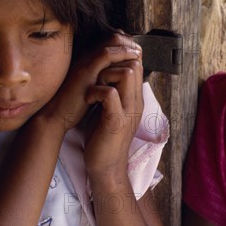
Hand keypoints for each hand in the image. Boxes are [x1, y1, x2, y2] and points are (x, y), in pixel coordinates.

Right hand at [40, 32, 141, 132]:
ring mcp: (85, 63)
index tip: (136, 51)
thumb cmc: (73, 106)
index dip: (124, 44)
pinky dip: (122, 53)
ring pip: (110, 43)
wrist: (56, 116)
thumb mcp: (90, 88)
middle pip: (111, 38)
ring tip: (139, 52)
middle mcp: (86, 58)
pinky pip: (106, 55)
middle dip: (128, 42)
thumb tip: (117, 80)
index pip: (108, 42)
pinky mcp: (86, 71)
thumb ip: (100, 80)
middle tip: (139, 49)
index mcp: (87, 61)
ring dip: (128, 45)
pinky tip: (132, 57)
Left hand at [83, 34, 143, 178]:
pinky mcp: (116, 121)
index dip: (118, 58)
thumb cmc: (103, 138)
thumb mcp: (112, 110)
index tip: (101, 68)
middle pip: (134, 63)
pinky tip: (89, 99)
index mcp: (134, 98)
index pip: (136, 63)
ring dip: (106, 74)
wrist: (105, 167)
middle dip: (113, 62)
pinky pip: (110, 94)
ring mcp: (128, 111)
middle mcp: (135, 102)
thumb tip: (107, 75)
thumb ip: (115, 92)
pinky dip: (96, 91)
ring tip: (95, 87)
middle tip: (98, 77)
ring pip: (126, 73)